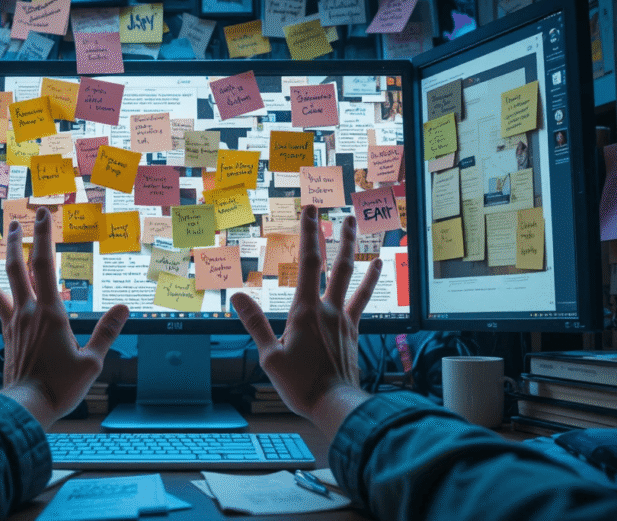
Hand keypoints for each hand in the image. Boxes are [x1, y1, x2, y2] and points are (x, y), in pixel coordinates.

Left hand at [0, 207, 128, 428]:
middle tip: (23, 218)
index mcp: (51, 313)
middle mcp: (28, 312)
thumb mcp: (92, 362)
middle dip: (21, 239)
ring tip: (4, 237)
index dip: (44, 237)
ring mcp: (15, 323)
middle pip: (20, 266)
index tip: (43, 215)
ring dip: (6, 256)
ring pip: (6, 281)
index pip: (45, 265)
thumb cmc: (59, 387)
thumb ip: (107, 333)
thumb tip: (124, 308)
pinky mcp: (8, 335)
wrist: (25, 407)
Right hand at [231, 206, 380, 438]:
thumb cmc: (301, 384)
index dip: (310, 234)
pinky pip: (362, 300)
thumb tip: (239, 296)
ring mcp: (344, 320)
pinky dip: (369, 282)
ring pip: (352, 278)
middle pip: (337, 265)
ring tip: (357, 231)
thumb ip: (255, 323)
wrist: (336, 404)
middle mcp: (329, 310)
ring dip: (354, 252)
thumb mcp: (269, 356)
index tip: (311, 211)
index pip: (309, 263)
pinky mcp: (353, 332)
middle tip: (343, 214)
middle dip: (338, 236)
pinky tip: (377, 270)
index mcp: (306, 312)